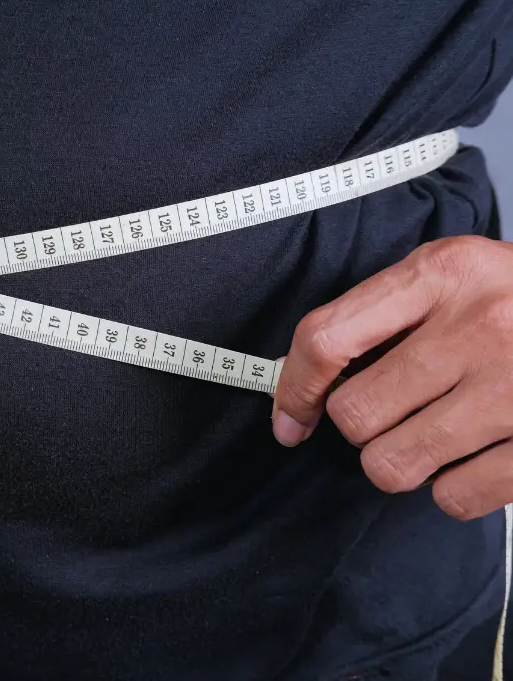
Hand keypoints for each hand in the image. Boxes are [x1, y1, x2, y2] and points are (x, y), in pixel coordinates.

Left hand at [272, 235, 512, 519]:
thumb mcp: (458, 276)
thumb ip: (386, 314)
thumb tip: (304, 381)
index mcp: (444, 273)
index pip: (328, 337)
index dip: (294, 387)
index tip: (291, 418)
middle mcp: (480, 325)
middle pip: (355, 414)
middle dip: (362, 426)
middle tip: (397, 412)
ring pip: (391, 465)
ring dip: (401, 462)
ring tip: (436, 436)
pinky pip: (453, 498)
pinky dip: (455, 488)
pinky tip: (479, 456)